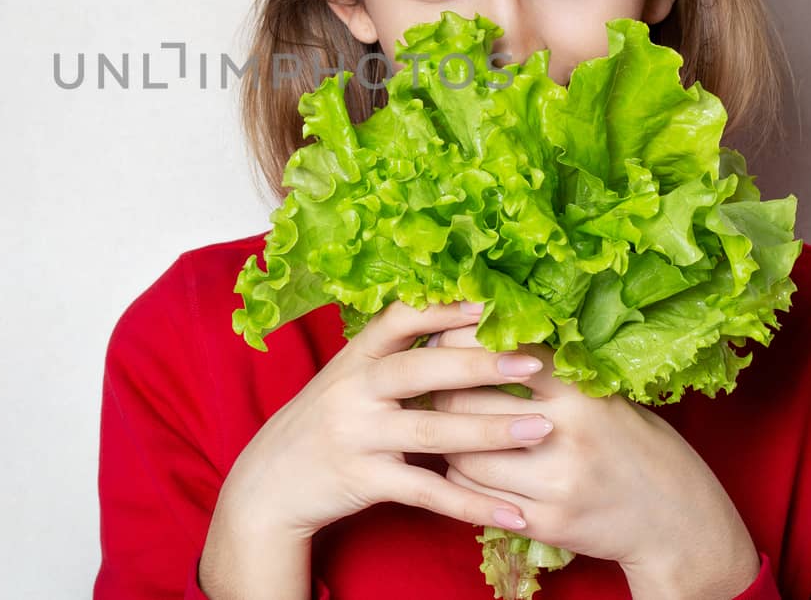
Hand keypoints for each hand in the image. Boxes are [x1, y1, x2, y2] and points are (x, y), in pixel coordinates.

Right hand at [214, 301, 560, 540]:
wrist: (269, 484)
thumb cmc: (322, 425)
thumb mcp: (346, 380)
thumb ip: (391, 358)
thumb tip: (456, 327)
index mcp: (354, 358)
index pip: (400, 318)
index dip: (445, 307)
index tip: (491, 299)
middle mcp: (353, 390)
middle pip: (421, 370)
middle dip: (479, 364)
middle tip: (532, 362)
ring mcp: (357, 436)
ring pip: (431, 432)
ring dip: (491, 431)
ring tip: (541, 428)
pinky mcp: (363, 480)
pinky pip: (426, 493)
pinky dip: (472, 504)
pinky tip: (511, 512)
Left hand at [427, 325, 760, 598]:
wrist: (676, 518)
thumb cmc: (636, 444)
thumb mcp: (605, 396)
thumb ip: (554, 373)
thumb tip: (487, 335)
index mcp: (580, 394)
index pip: (505, 354)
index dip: (463, 341)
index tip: (443, 335)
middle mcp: (565, 437)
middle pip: (468, 404)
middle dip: (441, 391)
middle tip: (431, 383)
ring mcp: (554, 484)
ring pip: (463, 455)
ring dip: (446, 439)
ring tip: (444, 425)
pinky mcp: (545, 523)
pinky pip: (477, 497)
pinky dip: (461, 479)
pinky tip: (464, 465)